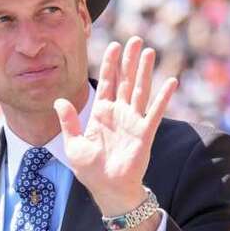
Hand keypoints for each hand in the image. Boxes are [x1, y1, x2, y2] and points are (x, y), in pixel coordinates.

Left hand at [54, 37, 177, 218]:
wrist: (108, 189)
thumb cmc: (90, 170)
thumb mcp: (73, 144)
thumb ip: (69, 121)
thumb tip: (59, 100)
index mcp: (101, 113)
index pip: (107, 83)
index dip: (110, 64)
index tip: (114, 46)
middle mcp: (119, 113)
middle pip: (126, 81)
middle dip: (130, 60)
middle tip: (136, 40)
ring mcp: (133, 121)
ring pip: (140, 90)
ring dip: (145, 71)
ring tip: (149, 52)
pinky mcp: (144, 133)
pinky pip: (155, 112)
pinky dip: (163, 97)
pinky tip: (170, 82)